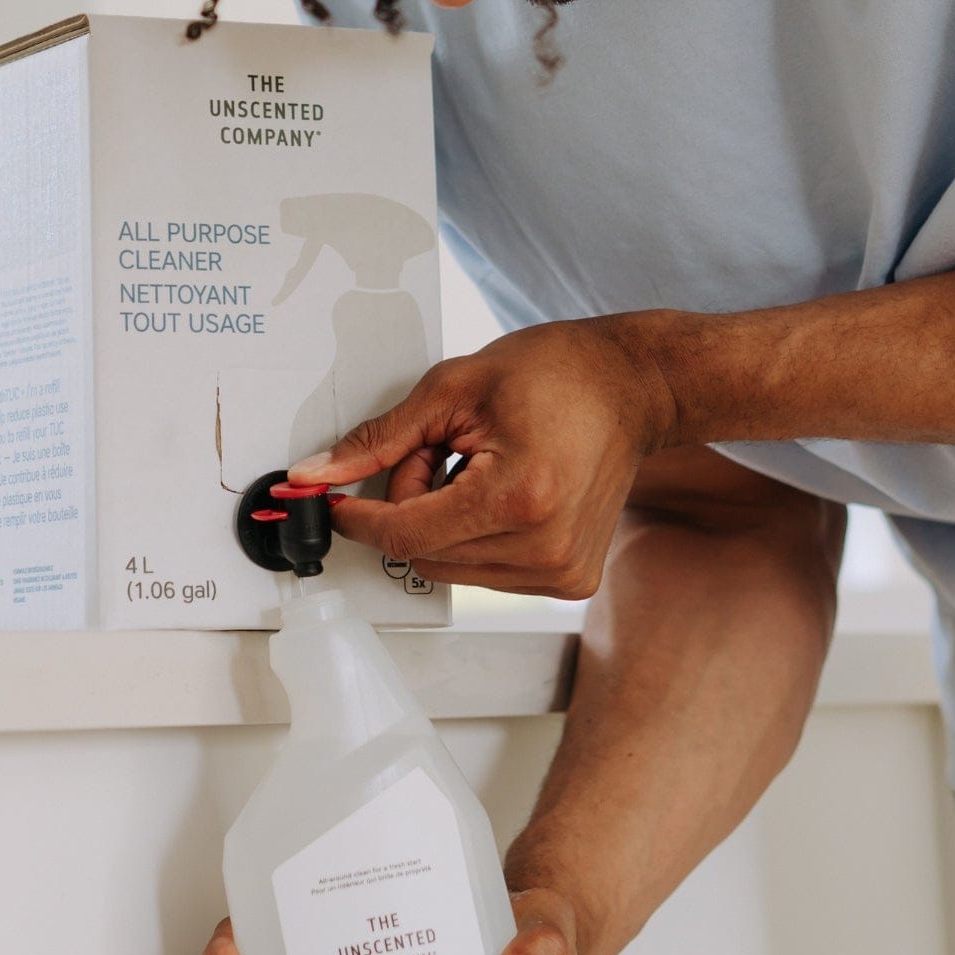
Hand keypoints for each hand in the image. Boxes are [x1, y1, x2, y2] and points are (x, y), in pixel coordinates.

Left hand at [287, 319, 674, 597]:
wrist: (634, 386)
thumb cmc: (558, 374)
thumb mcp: (453, 388)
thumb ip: (381, 439)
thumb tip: (320, 473)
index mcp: (517, 499)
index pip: (405, 535)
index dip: (359, 518)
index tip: (332, 499)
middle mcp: (544, 549)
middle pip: (423, 554)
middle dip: (410, 505)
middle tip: (436, 451)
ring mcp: (561, 572)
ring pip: (449, 568)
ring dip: (440, 522)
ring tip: (475, 467)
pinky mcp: (570, 580)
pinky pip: (485, 574)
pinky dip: (472, 536)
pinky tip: (500, 492)